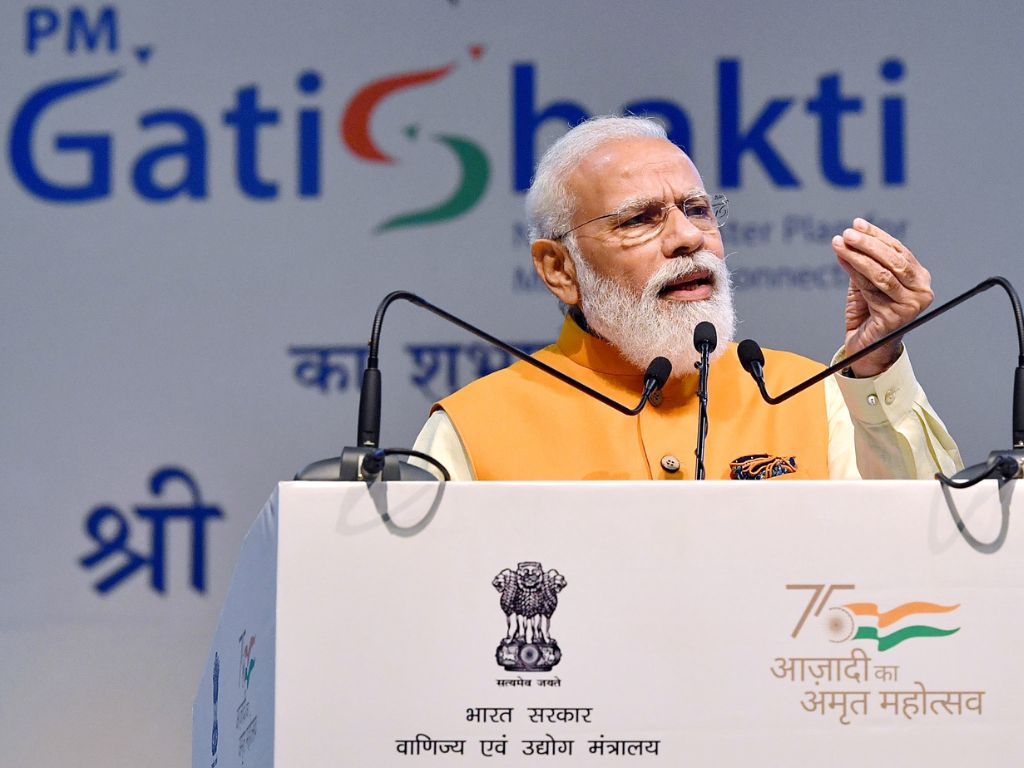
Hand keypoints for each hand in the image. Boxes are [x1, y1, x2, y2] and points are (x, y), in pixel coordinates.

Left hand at [831, 218, 932, 376]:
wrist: (865, 349)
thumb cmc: (868, 314)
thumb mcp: (867, 283)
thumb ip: (864, 263)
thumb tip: (849, 237)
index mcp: (920, 279)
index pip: (899, 251)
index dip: (877, 236)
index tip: (857, 224)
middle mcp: (922, 292)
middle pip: (894, 260)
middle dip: (868, 244)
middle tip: (847, 234)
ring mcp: (911, 306)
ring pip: (882, 274)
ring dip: (858, 256)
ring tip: (840, 244)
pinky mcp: (895, 318)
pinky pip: (871, 290)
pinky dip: (854, 272)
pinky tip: (842, 260)